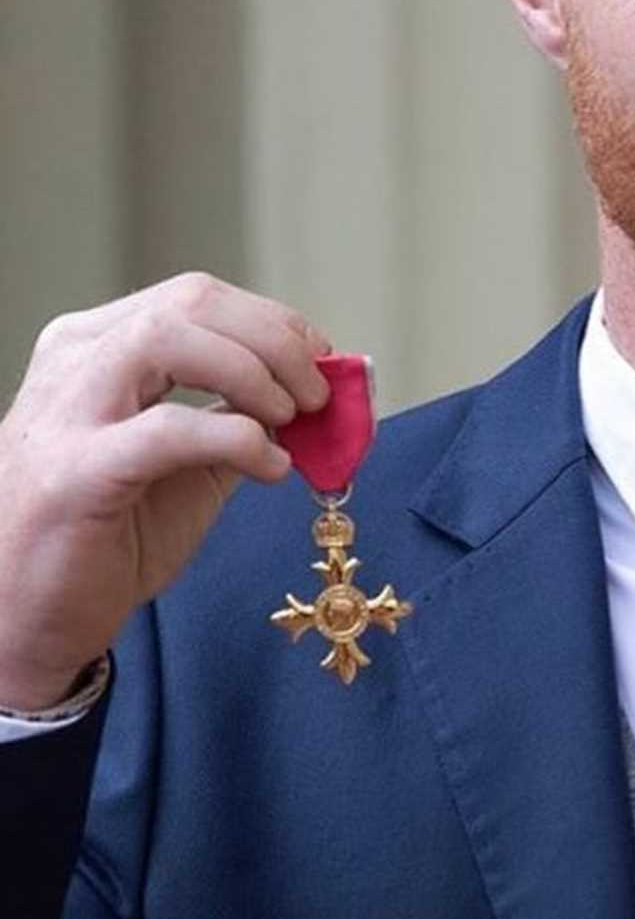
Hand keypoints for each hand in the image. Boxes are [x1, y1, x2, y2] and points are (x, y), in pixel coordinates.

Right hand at [0, 273, 332, 710]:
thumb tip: (312, 391)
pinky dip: (236, 439)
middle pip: (190, 303)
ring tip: (291, 417)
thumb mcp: (186, 461)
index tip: (322, 360)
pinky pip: (167, 430)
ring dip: (251, 371)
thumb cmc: (105, 536)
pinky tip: (269, 467)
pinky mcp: (75, 474)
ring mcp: (67, 415)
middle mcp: (74, 364)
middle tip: (318, 393)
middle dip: (274, 339)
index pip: (196, 298)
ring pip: (167, 340)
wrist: (27, 620)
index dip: (273, 321)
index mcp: (96, 348)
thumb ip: (237, 417)